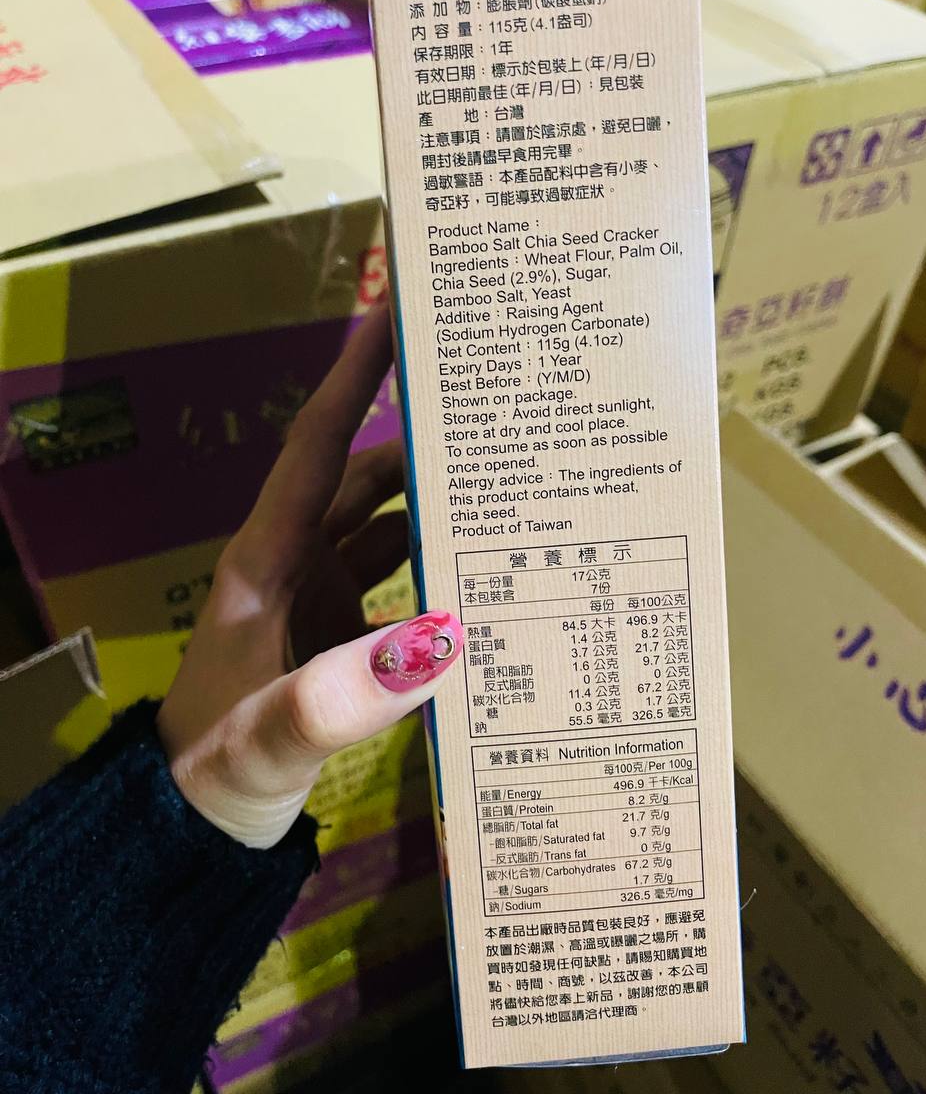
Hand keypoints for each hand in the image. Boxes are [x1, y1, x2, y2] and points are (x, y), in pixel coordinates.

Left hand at [157, 304, 462, 848]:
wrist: (193, 828)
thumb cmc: (213, 773)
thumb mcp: (266, 742)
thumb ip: (334, 701)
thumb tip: (436, 643)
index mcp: (266, 562)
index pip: (315, 451)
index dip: (352, 380)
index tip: (394, 317)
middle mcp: (297, 564)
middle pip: (364, 478)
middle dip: (421, 440)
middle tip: (496, 408)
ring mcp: (322, 598)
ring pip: (389, 527)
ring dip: (437, 505)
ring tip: (513, 484)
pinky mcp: (344, 634)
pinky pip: (402, 583)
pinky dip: (441, 571)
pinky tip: (494, 576)